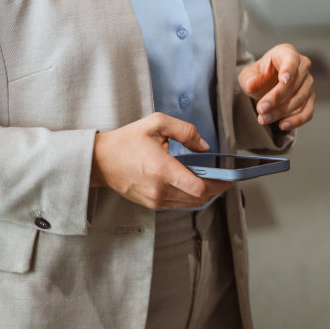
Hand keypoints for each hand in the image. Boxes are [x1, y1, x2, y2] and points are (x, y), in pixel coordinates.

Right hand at [90, 113, 231, 209]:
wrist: (100, 161)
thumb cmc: (126, 141)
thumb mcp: (156, 123)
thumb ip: (185, 131)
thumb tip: (204, 146)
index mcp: (162, 170)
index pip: (198, 187)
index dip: (218, 184)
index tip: (229, 177)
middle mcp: (159, 190)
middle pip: (199, 198)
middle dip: (217, 189)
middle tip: (228, 179)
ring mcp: (154, 200)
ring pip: (190, 204)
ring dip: (206, 195)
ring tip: (217, 182)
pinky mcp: (151, 204)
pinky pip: (178, 204)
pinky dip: (191, 197)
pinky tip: (197, 186)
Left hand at [238, 43, 315, 129]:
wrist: (265, 88)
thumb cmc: (258, 77)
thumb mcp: (248, 75)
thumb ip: (248, 79)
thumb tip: (251, 84)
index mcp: (286, 53)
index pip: (291, 60)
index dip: (288, 70)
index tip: (284, 80)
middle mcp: (302, 66)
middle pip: (295, 83)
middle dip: (277, 98)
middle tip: (261, 109)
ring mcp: (308, 83)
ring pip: (300, 99)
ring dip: (281, 111)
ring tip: (263, 119)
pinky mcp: (310, 99)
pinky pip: (307, 111)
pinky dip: (296, 120)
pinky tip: (282, 125)